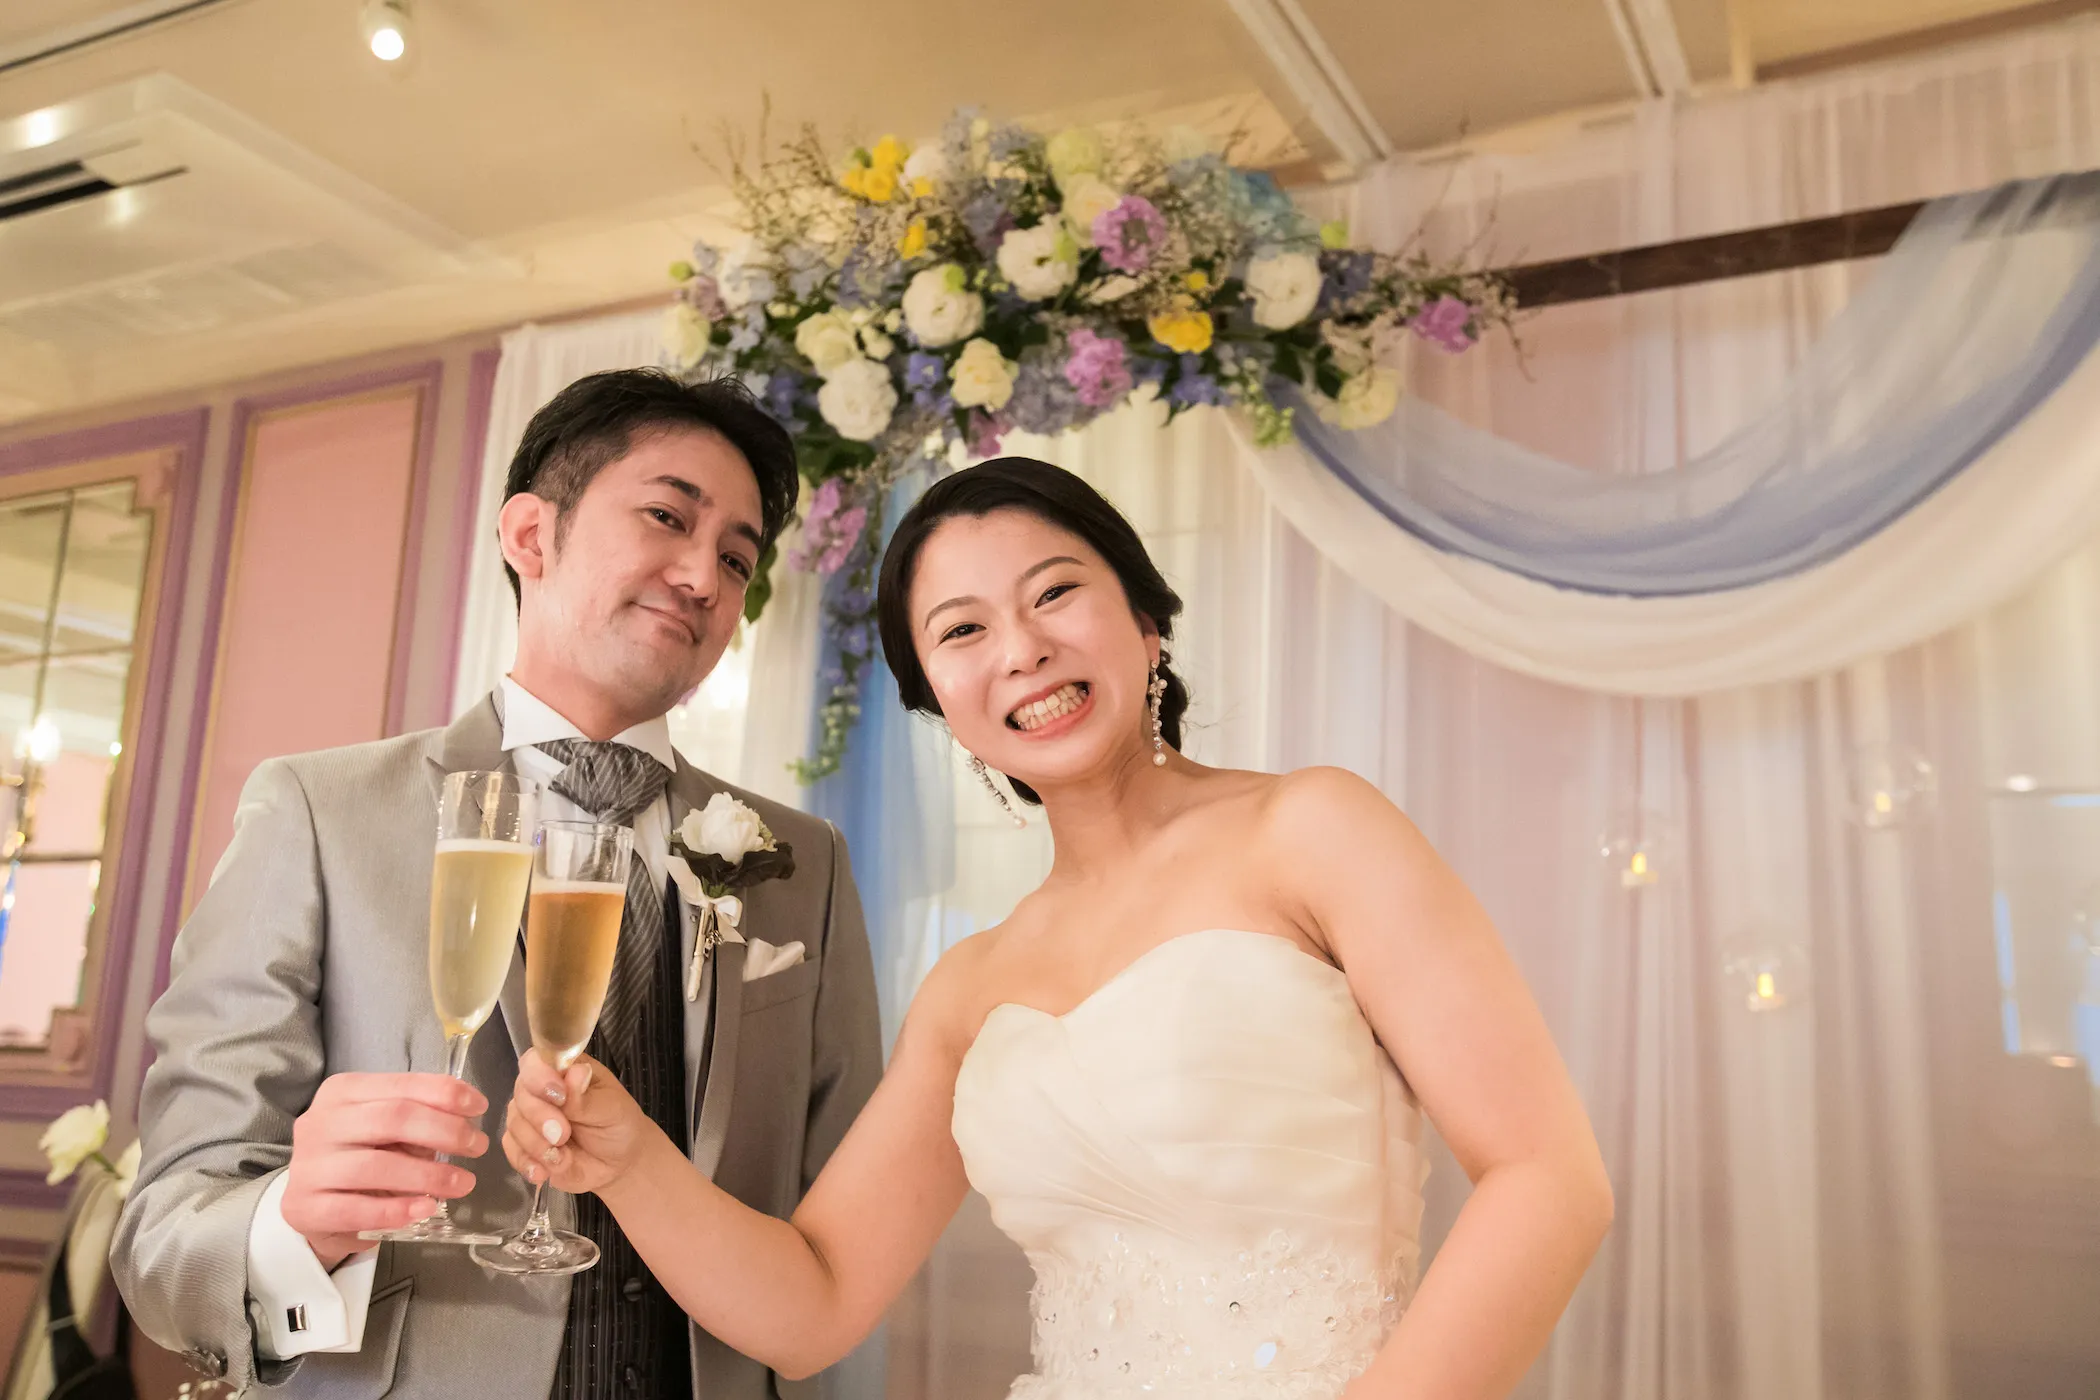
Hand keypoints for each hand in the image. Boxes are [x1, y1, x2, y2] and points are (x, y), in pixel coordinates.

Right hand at [283, 1073, 487, 1269]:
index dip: (446, 1094)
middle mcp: (320, 1122)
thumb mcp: (385, 1129)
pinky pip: (355, 1209)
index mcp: (343, 1091)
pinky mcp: (304, 1207)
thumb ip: (418, 1119)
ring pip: (375, 1165)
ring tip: (463, 1184)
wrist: (312, 1205)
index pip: (402, 1084)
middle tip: (477, 1147)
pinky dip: (396, 1209)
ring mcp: (308, 1165)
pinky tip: (425, 1208)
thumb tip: (466, 1121)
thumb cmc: (358, 1156)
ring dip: (428, 1175)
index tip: (480, 1107)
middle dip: (445, 1131)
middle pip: (392, 1119)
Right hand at [504, 1051, 651, 1195]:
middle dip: (540, 1117)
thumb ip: (586, 1098)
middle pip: (521, 1094)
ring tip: (563, 1157)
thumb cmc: (618, 1126)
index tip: (558, 1095)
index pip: (536, 1061)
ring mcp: (530, 1119)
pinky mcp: (524, 1146)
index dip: (539, 1076)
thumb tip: (575, 1072)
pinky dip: (527, 1163)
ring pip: (514, 1124)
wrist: (618, 1165)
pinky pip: (511, 1151)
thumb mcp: (611, 1110)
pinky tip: (544, 1172)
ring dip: (536, 1145)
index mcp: (565, 1071)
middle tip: (563, 1135)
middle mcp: (541, 1091)